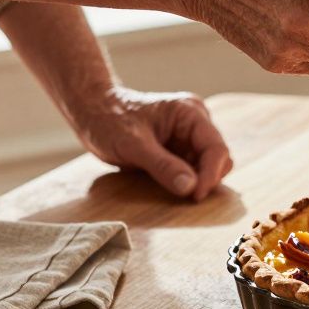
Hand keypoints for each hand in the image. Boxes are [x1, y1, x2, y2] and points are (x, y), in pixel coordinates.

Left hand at [72, 87, 231, 200]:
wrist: (92, 110)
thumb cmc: (108, 120)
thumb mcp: (133, 145)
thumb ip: (163, 165)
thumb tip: (191, 188)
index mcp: (190, 113)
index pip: (216, 147)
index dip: (210, 174)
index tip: (196, 196)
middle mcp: (195, 122)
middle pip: (217, 157)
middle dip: (206, 178)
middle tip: (187, 198)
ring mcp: (188, 135)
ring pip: (207, 165)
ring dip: (197, 181)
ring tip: (176, 192)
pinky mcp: (179, 147)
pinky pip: (193, 168)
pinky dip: (187, 180)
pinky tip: (170, 186)